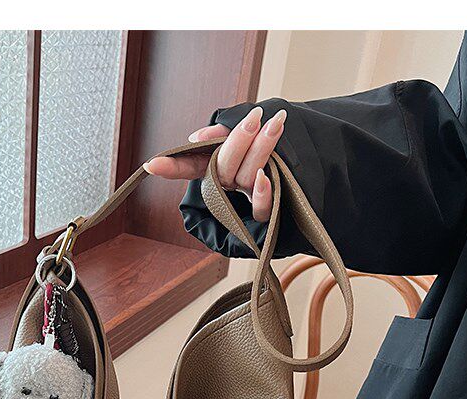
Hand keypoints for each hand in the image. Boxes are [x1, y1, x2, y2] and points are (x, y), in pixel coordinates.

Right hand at [143, 107, 285, 222]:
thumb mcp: (248, 130)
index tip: (151, 166)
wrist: (315, 158)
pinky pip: (261, 209)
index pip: (191, 165)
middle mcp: (228, 184)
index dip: (172, 166)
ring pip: (246, 177)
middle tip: (253, 119)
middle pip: (224, 168)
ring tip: (276, 122)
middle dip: (238, 142)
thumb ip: (223, 132)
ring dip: (261, 151)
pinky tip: (265, 176)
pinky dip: (262, 193)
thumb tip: (198, 137)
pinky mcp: (267, 211)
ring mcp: (246, 197)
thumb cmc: (275, 141)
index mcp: (218, 166)